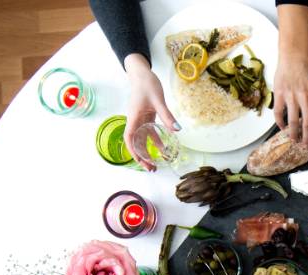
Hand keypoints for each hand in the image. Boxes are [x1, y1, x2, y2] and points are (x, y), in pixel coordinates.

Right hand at [124, 54, 178, 170]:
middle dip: (142, 157)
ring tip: (157, 164)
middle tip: (152, 169)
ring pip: (142, 139)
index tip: (141, 162)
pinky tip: (164, 148)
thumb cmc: (147, 84)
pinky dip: (155, 141)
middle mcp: (135, 120)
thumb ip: (167, 116)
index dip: (134, 151)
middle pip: (135, 142)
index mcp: (134, 117)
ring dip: (148, 151)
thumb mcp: (159, 100)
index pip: (130, 138)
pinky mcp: (146, 117)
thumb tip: (177, 130)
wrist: (142, 73)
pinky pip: (149, 132)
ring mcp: (140, 119)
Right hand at [273, 55, 307, 144]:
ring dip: (294, 134)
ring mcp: (291, 96)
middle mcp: (305, 97)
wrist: (293, 58)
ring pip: (292, 122)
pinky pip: (278, 113)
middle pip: (307, 123)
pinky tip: (282, 128)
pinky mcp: (279, 95)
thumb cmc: (306, 72)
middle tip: (306, 145)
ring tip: (294, 140)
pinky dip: (280, 123)